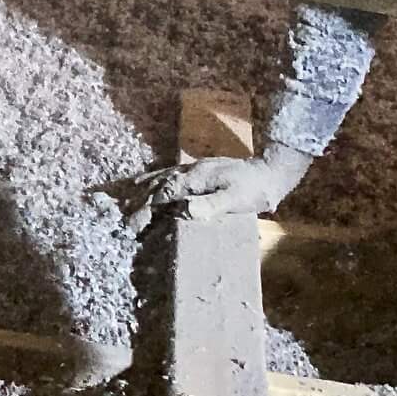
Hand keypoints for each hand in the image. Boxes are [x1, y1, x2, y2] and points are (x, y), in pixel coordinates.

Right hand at [121, 143, 312, 232]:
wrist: (270, 171)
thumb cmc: (254, 189)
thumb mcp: (236, 199)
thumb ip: (211, 205)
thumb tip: (184, 210)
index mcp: (196, 178)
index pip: (163, 195)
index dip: (146, 210)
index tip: (132, 226)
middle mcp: (190, 171)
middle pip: (158, 186)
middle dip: (140, 203)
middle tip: (125, 221)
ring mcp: (193, 169)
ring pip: (161, 178)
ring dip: (144, 190)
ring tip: (127, 199)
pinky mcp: (198, 171)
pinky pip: (169, 175)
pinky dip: (155, 181)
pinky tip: (150, 184)